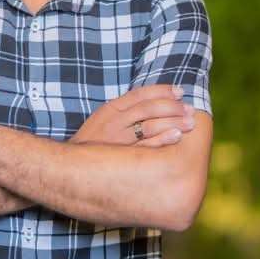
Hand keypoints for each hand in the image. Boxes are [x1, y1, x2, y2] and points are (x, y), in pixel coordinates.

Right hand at [69, 84, 194, 146]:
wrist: (69, 168)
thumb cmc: (93, 142)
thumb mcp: (103, 120)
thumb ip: (125, 111)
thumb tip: (155, 102)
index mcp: (110, 110)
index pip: (140, 94)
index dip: (162, 90)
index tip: (180, 92)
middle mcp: (114, 123)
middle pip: (148, 108)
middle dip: (173, 107)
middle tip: (189, 109)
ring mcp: (117, 141)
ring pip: (150, 126)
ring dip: (174, 122)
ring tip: (190, 122)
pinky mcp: (121, 158)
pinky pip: (146, 147)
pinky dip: (163, 140)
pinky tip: (177, 136)